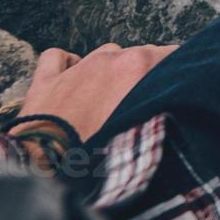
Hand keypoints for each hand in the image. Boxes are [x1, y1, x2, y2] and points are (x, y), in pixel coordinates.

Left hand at [18, 43, 177, 141]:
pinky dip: (66, 64)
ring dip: (109, 70)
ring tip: (106, 98)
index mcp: (137, 65)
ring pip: (104, 53)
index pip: (170, 54)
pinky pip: (57, 57)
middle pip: (138, 54)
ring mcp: (76, 66)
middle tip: (138, 102)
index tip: (171, 89)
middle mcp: (109, 58)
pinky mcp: (46, 79)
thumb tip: (172, 99)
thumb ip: (162, 102)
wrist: (52, 166)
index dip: (173, 72)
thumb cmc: (102, 150)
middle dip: (142, 73)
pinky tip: (70, 79)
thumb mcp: (148, 127)